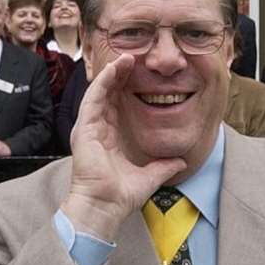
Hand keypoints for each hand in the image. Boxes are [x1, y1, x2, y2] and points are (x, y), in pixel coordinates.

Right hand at [58, 53, 185, 239]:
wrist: (104, 207)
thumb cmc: (120, 196)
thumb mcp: (149, 177)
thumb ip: (163, 167)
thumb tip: (180, 161)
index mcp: (108, 138)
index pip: (116, 105)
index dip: (126, 88)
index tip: (140, 74)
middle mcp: (96, 130)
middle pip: (107, 94)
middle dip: (119, 75)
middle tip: (134, 58)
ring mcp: (88, 128)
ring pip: (99, 92)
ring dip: (112, 73)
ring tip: (126, 57)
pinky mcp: (84, 129)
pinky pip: (93, 99)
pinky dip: (103, 82)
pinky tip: (114, 69)